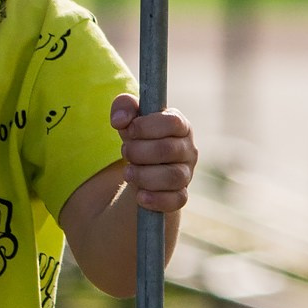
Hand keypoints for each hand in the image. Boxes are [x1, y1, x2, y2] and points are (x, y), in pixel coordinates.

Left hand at [111, 95, 197, 214]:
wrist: (142, 170)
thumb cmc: (139, 139)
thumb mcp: (129, 120)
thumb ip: (123, 107)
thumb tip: (120, 120)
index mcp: (180, 125)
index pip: (172, 122)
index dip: (147, 126)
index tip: (129, 130)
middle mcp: (188, 149)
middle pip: (168, 150)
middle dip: (139, 151)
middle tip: (125, 151)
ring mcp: (187, 173)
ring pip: (173, 176)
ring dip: (144, 175)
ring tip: (128, 172)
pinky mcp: (181, 195)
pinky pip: (177, 200)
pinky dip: (156, 199)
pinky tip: (139, 196)